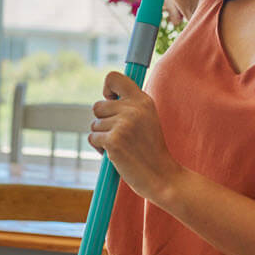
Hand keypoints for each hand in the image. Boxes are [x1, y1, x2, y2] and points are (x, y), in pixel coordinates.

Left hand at [88, 72, 184, 204]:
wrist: (162, 176)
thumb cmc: (150, 150)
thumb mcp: (147, 119)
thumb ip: (130, 105)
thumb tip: (107, 97)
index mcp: (143, 100)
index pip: (114, 77)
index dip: (107, 88)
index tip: (110, 100)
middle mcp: (133, 108)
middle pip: (98, 105)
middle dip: (103, 122)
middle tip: (120, 135)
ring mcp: (123, 124)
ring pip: (94, 124)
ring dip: (102, 137)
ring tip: (122, 147)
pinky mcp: (113, 141)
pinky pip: (93, 138)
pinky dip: (99, 149)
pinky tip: (116, 155)